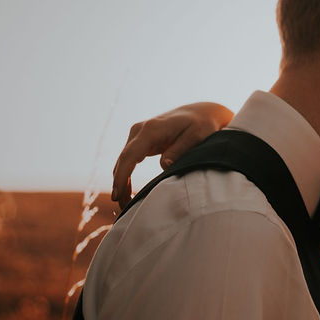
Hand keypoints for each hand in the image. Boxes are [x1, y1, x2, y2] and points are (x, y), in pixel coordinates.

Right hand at [111, 102, 233, 209]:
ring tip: (125, 204)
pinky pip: (129, 160)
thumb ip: (180, 150)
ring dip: (121, 182)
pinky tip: (126, 191)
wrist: (200, 113)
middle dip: (119, 184)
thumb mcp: (197, 136)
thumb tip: (165, 166)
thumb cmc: (201, 125)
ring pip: (123, 161)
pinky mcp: (140, 140)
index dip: (121, 176)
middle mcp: (140, 130)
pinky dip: (125, 175)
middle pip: (123, 160)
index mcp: (152, 129)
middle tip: (121, 206)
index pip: (130, 155)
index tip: (117, 194)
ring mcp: (138, 134)